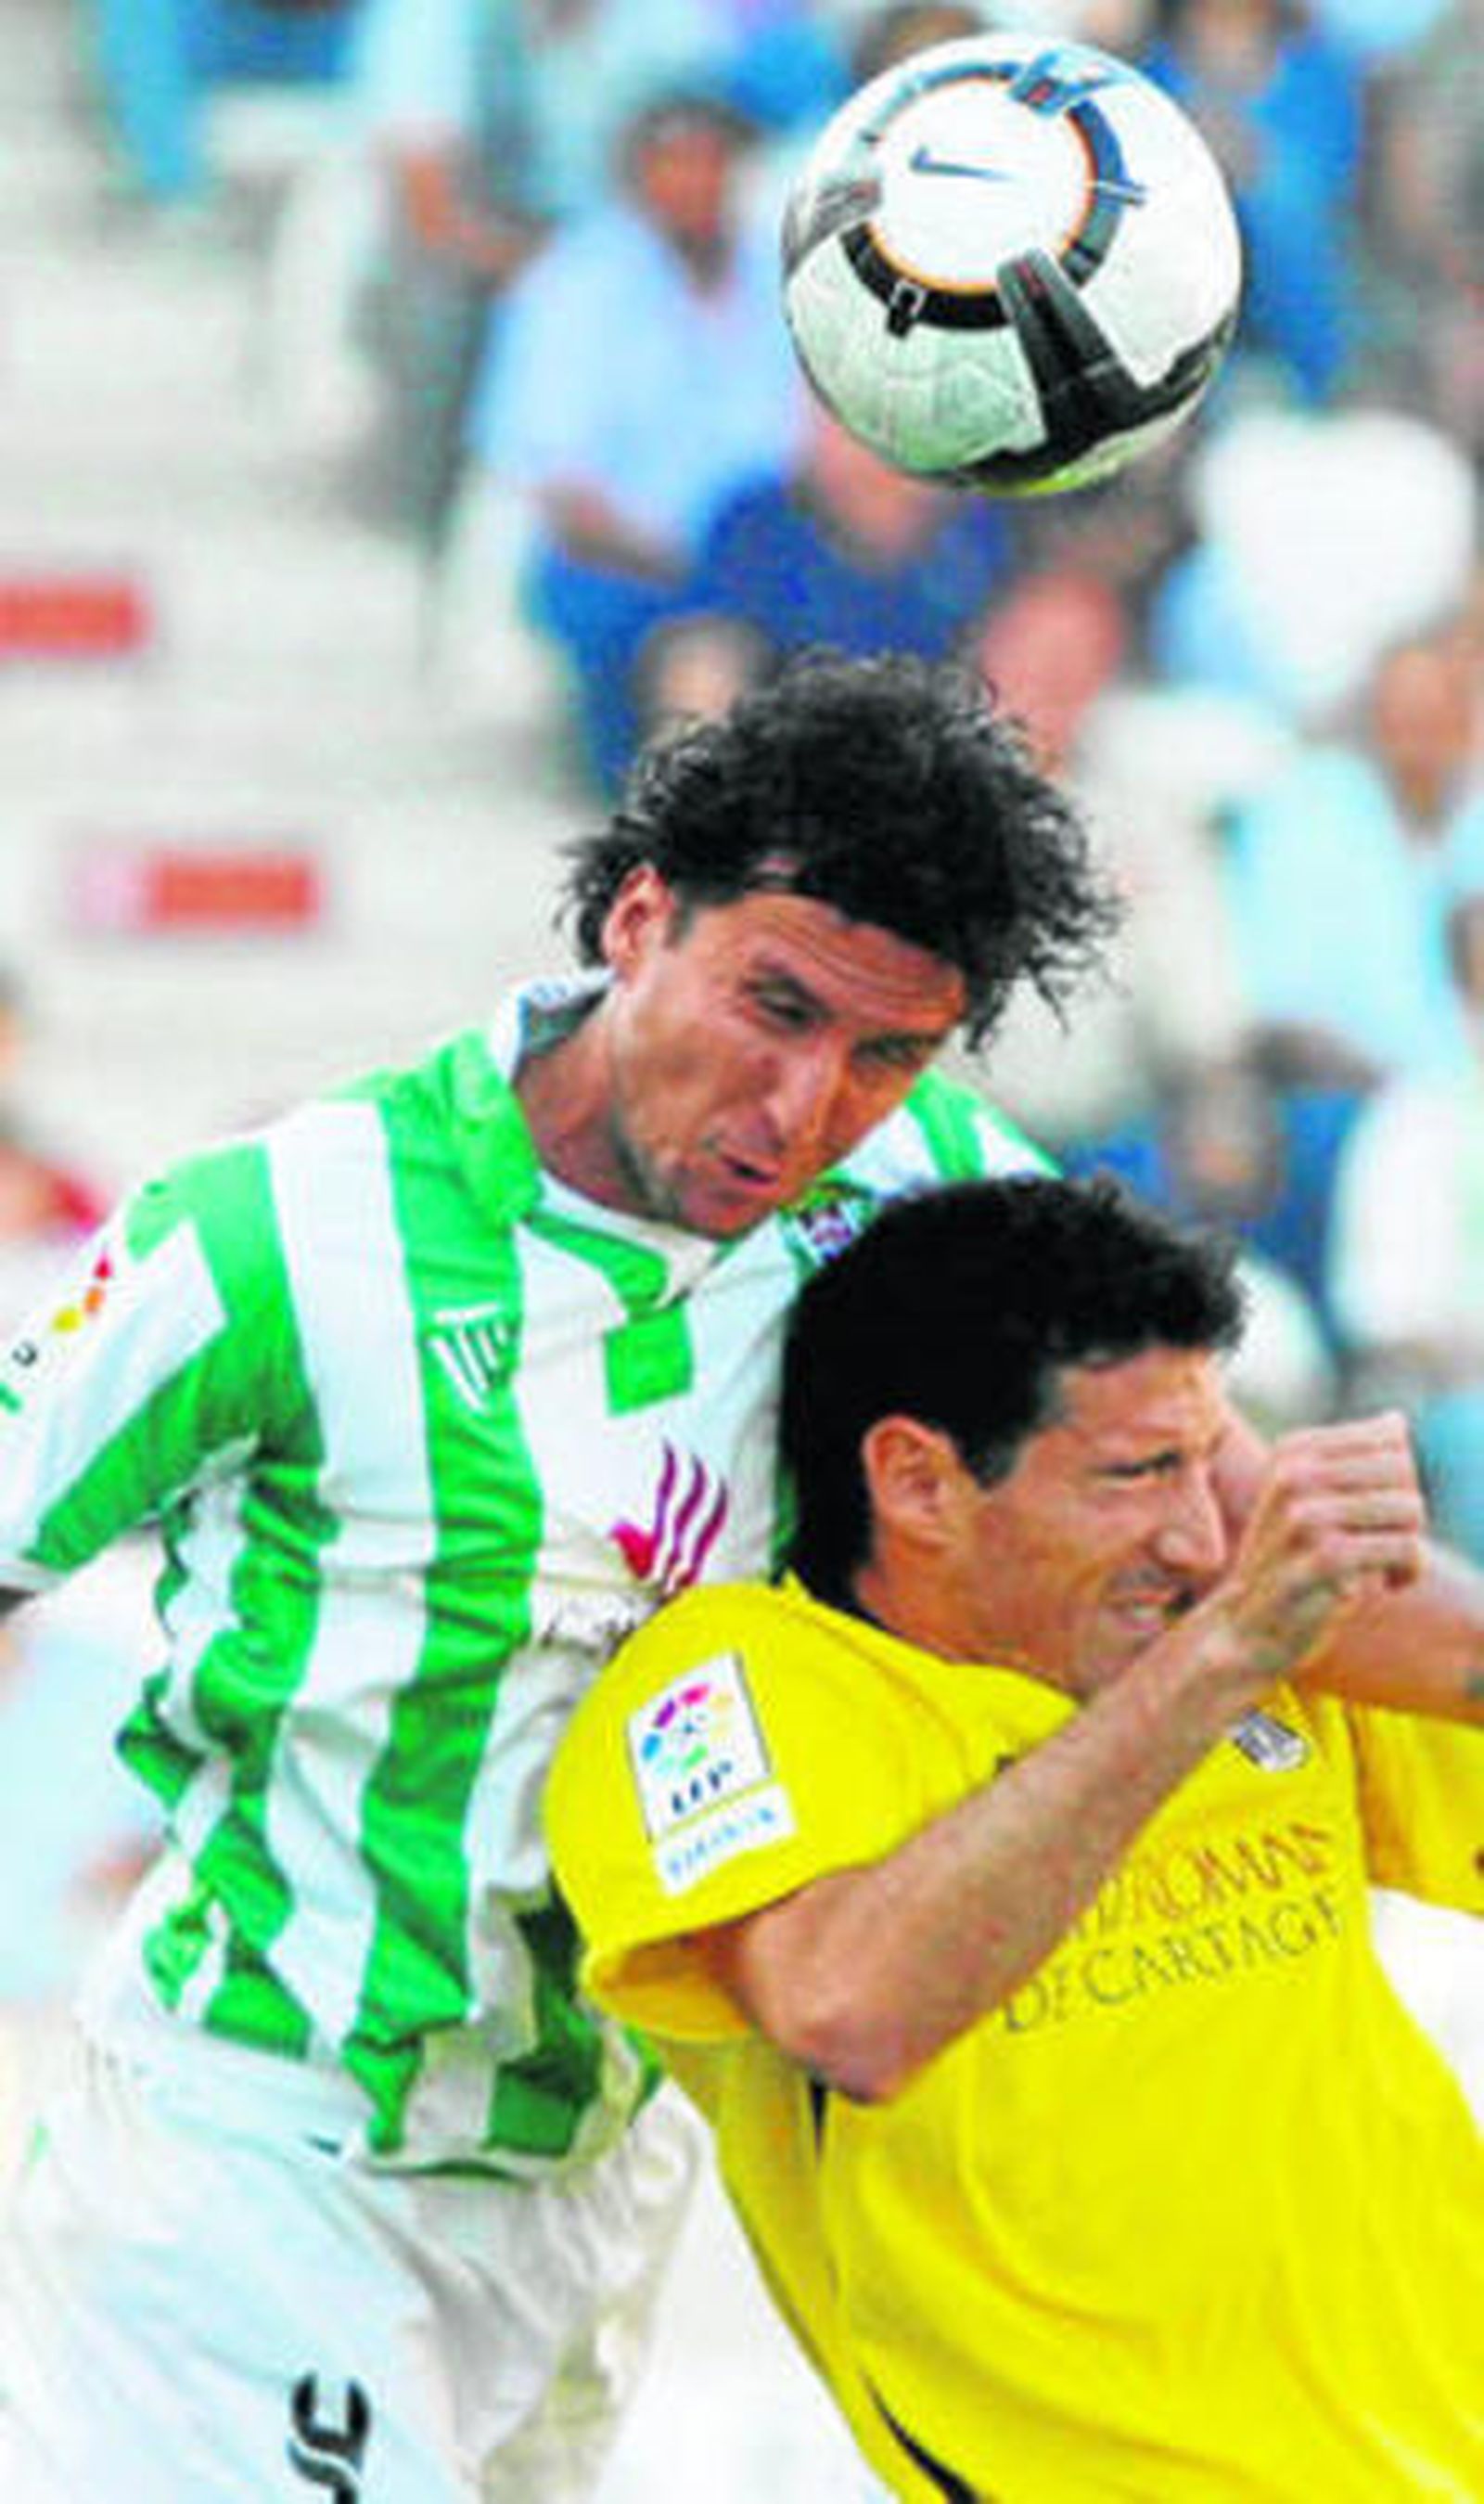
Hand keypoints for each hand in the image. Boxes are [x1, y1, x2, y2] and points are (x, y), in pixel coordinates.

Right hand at [1209, 1411, 1425, 1688]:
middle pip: (1404, 1469)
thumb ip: (1353, 1458)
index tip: (1375, 1512)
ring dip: (1409, 1544)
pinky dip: (1408, 1571)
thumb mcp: (1309, 1500)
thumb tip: (1396, 1422)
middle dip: (1405, 1510)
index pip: (1391, 1438)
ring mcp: (1307, 1516)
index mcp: (1292, 1451)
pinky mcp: (1325, 1559)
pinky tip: (1388, 1586)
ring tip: (1385, 1567)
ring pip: (1409, 1507)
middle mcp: (1295, 1474)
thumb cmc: (1290, 1563)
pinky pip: (1405, 1547)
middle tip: (1382, 1543)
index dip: (1397, 1478)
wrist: (1247, 1627)